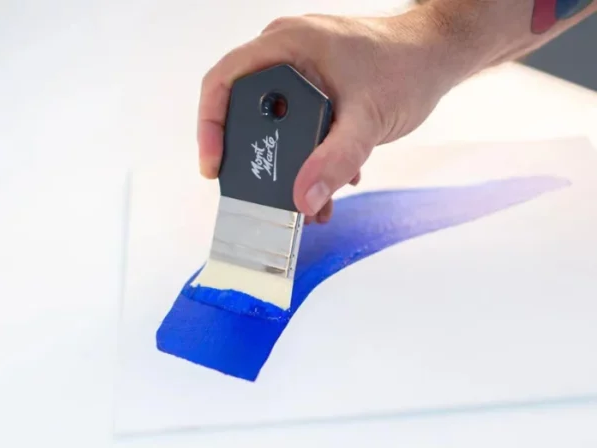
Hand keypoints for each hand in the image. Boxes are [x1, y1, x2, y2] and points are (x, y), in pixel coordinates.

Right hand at [198, 6, 466, 222]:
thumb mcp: (367, 120)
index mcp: (285, 47)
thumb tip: (303, 200)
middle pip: (245, 112)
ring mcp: (299, 73)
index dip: (209, 127)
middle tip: (264, 196)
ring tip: (309, 202)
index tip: (214, 168)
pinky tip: (333, 180)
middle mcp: (285, 56)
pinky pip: (297, 129)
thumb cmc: (405, 68)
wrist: (436, 57)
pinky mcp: (315, 91)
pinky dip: (309, 158)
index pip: (223, 82)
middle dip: (257, 161)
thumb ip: (335, 161)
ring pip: (273, 127)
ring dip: (288, 168)